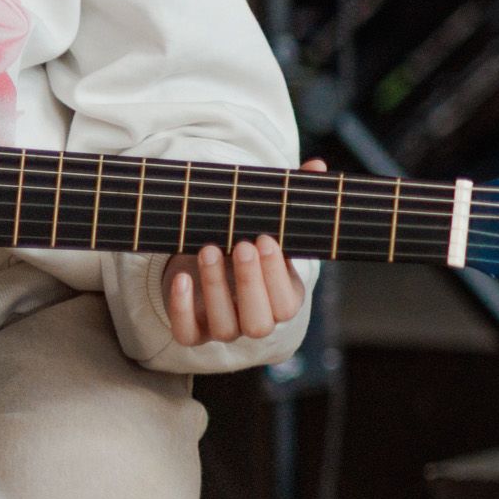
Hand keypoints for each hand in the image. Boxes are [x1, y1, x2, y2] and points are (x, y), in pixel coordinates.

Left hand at [161, 159, 318, 347]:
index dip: (276, 274)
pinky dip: (182, 308)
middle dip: (249, 283)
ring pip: (225, 326)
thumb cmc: (245, 242)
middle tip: (241, 244)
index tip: (265, 238)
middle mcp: (256, 321)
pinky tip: (181, 278)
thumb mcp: (269, 223)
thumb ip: (292, 198)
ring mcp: (224, 328)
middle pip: (259, 323)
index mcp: (282, 301)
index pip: (286, 304)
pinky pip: (187, 333)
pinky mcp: (193, 331)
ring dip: (215, 288)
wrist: (208, 261)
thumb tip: (317, 165)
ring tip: (208, 248)